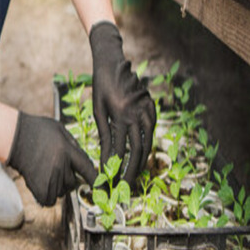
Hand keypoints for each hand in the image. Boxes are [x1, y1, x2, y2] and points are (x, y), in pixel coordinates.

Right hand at [7, 111, 97, 205]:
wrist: (14, 137)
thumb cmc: (36, 130)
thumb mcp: (60, 130)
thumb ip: (73, 144)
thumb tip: (82, 159)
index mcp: (67, 151)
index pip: (88, 169)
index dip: (98, 182)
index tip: (104, 190)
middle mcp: (60, 166)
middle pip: (73, 182)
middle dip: (68, 177)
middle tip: (55, 166)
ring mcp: (49, 178)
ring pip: (62, 191)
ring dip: (57, 185)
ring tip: (45, 170)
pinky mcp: (39, 188)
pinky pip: (51, 200)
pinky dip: (48, 195)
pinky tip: (41, 181)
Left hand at [89, 21, 155, 186]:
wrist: (113, 61)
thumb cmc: (101, 85)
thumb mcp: (98, 108)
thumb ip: (105, 133)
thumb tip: (107, 157)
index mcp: (121, 113)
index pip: (119, 149)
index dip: (114, 168)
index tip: (109, 181)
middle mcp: (137, 112)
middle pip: (137, 150)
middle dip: (132, 172)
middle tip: (125, 188)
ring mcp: (147, 109)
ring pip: (148, 142)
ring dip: (142, 162)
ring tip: (134, 176)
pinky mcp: (151, 106)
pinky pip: (151, 131)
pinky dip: (147, 145)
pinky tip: (141, 155)